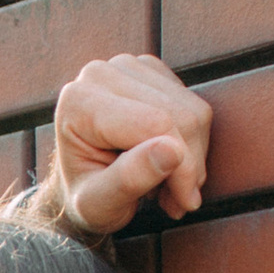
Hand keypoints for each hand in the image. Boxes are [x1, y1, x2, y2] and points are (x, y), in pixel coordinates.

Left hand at [51, 54, 210, 233]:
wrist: (82, 185)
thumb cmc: (87, 197)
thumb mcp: (99, 204)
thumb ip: (129, 179)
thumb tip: (173, 150)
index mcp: (78, 101)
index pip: (156, 123)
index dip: (181, 167)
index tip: (184, 203)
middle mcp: (100, 74)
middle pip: (179, 115)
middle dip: (188, 166)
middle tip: (177, 201)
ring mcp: (127, 67)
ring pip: (193, 111)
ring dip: (192, 158)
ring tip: (169, 188)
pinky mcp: (150, 71)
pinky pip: (195, 106)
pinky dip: (192, 142)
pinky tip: (169, 163)